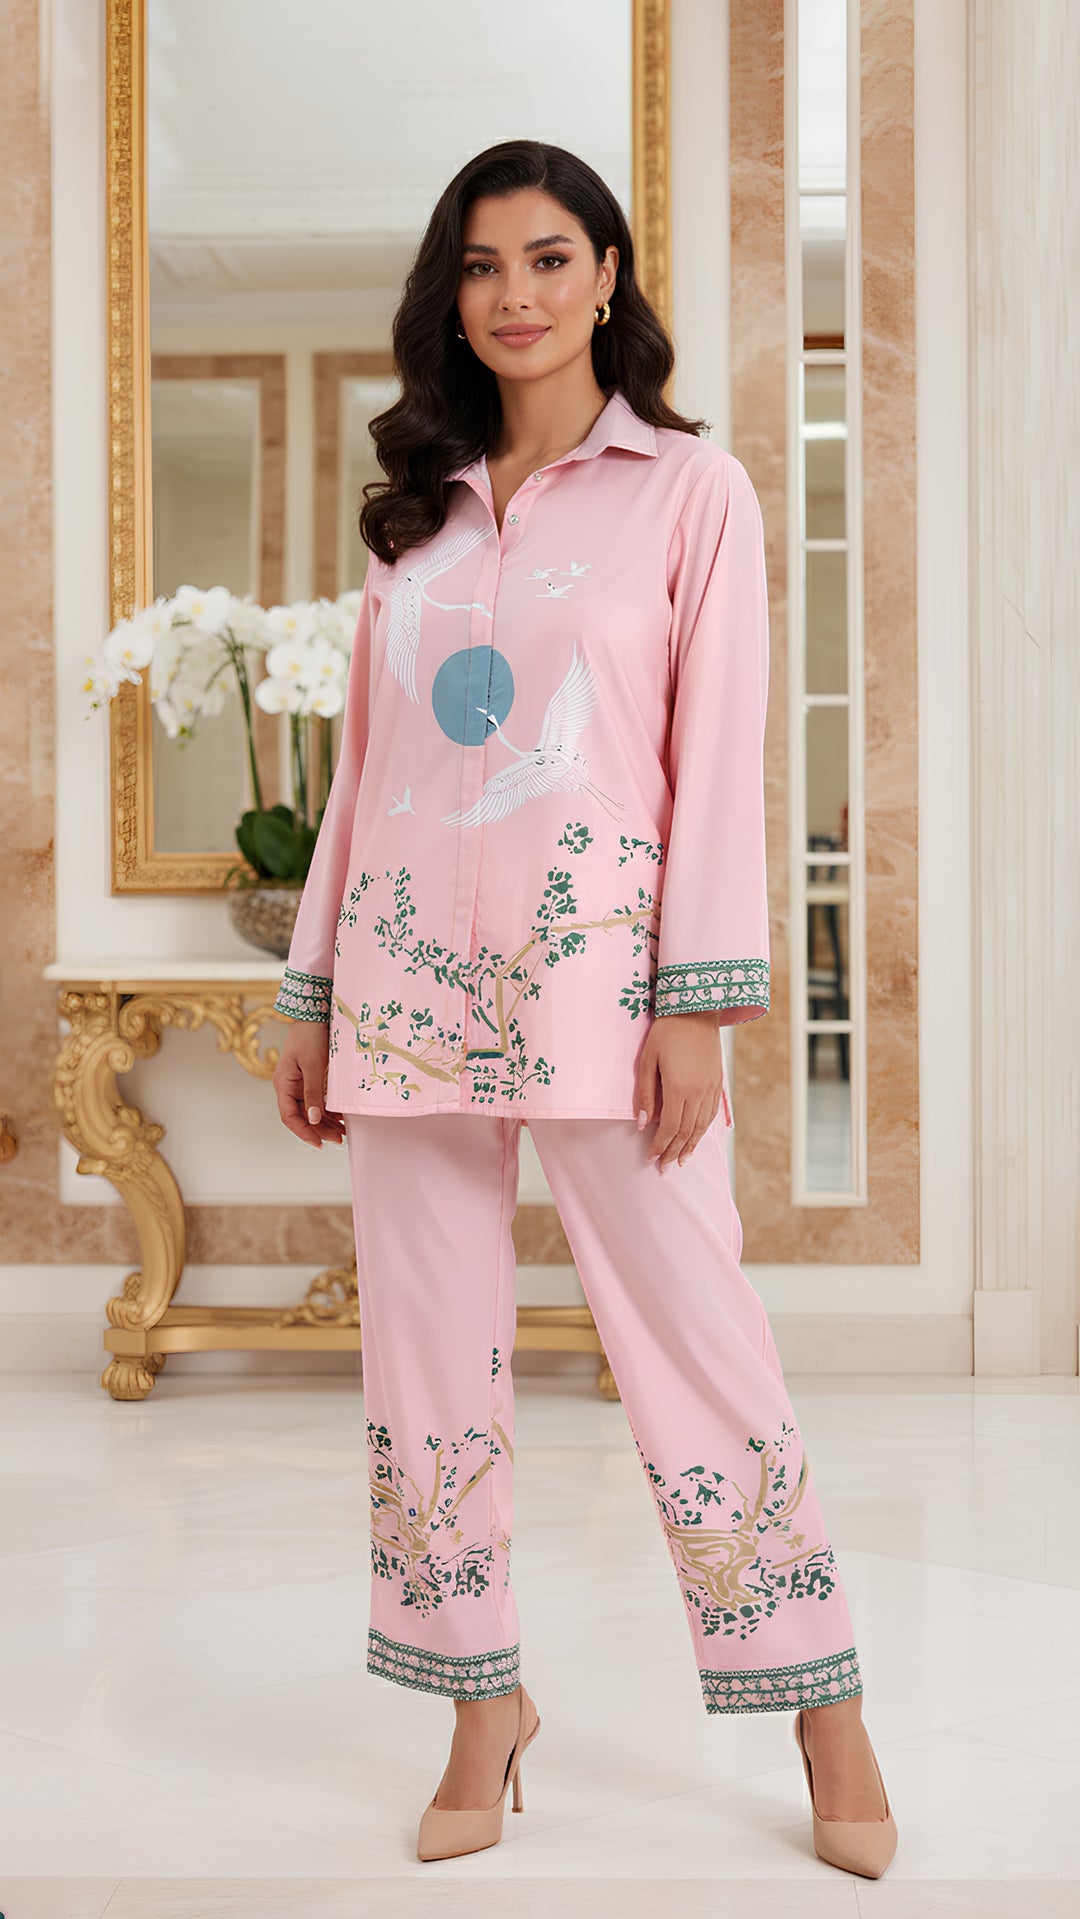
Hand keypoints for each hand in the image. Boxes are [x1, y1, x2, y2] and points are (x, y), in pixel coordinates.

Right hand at [273, 1020, 345, 1148]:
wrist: (315, 1014)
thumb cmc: (310, 1036)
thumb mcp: (313, 1066)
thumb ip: (313, 1093)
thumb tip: (314, 1119)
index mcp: (283, 1085)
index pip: (289, 1117)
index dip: (304, 1132)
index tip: (319, 1143)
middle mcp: (289, 1087)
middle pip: (301, 1117)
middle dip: (319, 1130)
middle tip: (339, 1139)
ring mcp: (300, 1084)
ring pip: (311, 1111)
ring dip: (326, 1123)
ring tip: (343, 1132)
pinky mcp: (311, 1079)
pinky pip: (318, 1101)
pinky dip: (329, 1111)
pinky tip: (342, 1118)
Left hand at [633, 1010, 724, 1171]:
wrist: (696, 1010)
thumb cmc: (666, 1032)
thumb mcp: (647, 1060)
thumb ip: (644, 1093)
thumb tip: (642, 1123)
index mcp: (679, 1088)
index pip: (669, 1128)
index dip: (659, 1146)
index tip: (651, 1159)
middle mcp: (698, 1092)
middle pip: (686, 1132)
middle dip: (674, 1152)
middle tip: (664, 1168)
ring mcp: (711, 1088)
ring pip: (702, 1126)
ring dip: (691, 1146)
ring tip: (681, 1160)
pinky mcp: (718, 1082)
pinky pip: (711, 1114)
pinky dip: (703, 1130)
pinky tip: (697, 1137)